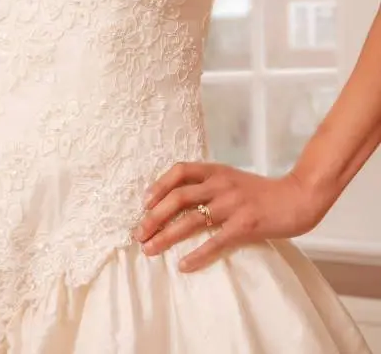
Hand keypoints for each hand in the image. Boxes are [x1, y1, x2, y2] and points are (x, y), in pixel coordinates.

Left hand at [133, 161, 324, 272]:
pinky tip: (184, 265)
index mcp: (217, 170)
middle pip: (178, 197)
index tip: (145, 203)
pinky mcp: (245, 225)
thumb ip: (209, 183)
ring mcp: (233, 204)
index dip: (159, 186)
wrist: (298, 196)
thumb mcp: (232, 178)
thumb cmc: (262, 191)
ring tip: (150, 250)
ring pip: (191, 220)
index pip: (180, 170)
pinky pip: (215, 242)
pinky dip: (197, 255)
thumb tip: (178, 199)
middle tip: (139, 234)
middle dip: (154, 216)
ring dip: (166, 236)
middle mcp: (221, 184)